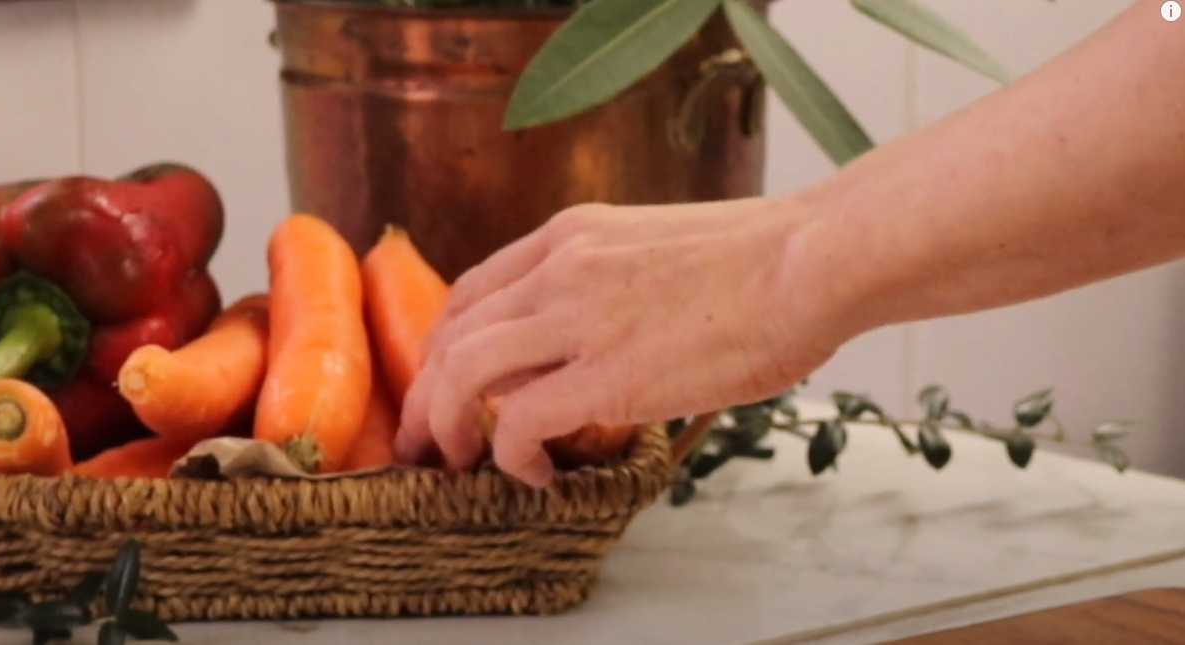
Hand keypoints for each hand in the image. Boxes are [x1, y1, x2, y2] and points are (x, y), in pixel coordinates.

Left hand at [396, 199, 847, 486]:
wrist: (813, 258)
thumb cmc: (763, 259)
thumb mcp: (658, 248)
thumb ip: (610, 284)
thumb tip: (600, 338)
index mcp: (571, 236)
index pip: (472, 290)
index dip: (448, 345)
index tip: (450, 386)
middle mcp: (559, 269)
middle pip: (453, 335)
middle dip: (427, 396)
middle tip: (428, 443)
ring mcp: (578, 317)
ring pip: (462, 374)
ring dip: (447, 426)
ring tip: (459, 465)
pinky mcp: (608, 373)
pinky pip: (518, 421)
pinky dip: (511, 456)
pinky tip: (536, 477)